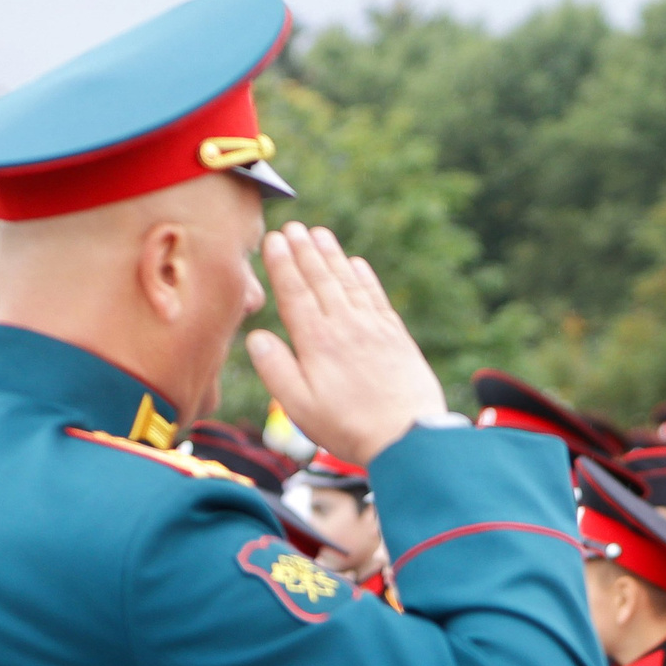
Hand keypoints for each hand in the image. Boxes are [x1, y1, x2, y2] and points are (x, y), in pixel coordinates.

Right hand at [245, 223, 447, 465]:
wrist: (408, 438)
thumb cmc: (349, 428)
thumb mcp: (300, 407)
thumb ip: (275, 369)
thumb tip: (256, 336)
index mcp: (316, 342)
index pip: (295, 293)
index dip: (283, 264)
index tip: (274, 240)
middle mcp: (346, 327)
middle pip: (321, 280)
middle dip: (305, 251)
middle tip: (294, 227)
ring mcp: (375, 329)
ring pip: (349, 283)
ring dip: (333, 256)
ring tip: (320, 234)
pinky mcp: (397, 338)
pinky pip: (378, 298)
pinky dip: (365, 278)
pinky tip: (357, 264)